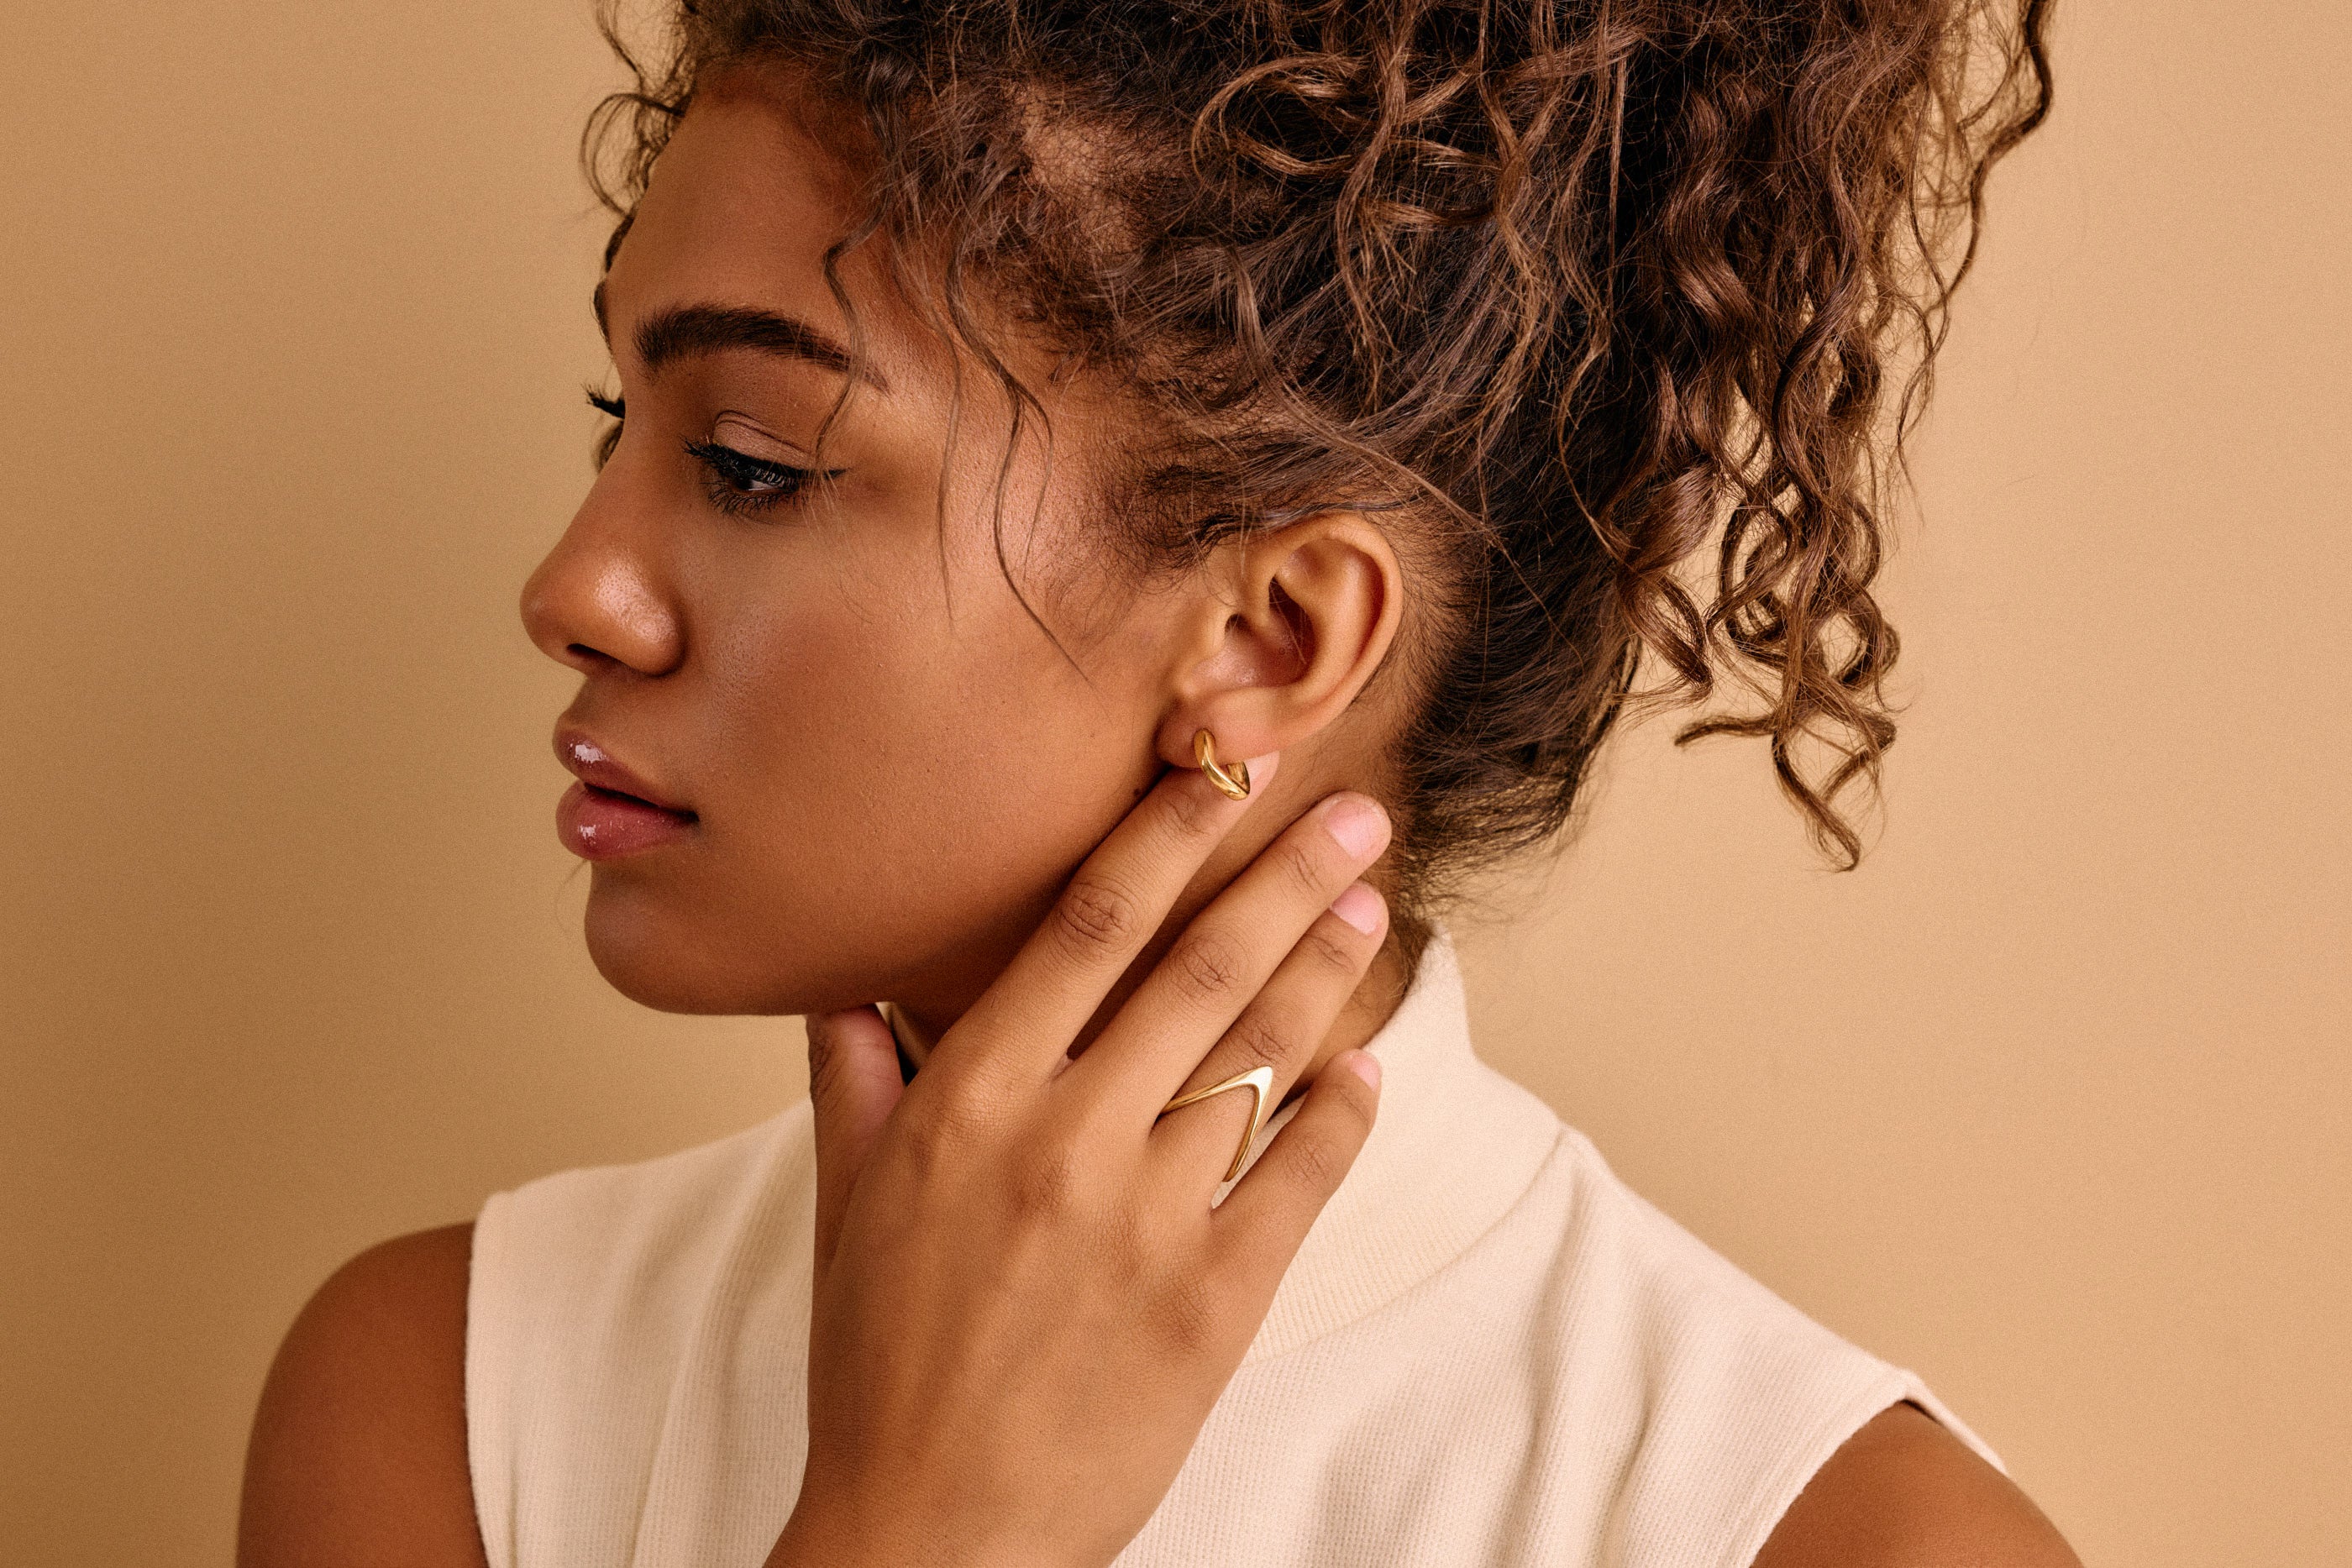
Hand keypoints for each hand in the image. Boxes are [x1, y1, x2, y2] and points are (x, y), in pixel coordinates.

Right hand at [768, 757, 1392, 1567]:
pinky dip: (1343, 1114)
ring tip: (1372, 908)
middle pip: (1201, 969)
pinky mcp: (1214, 1301)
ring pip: (1262, 1059)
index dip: (1170, 834)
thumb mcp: (844, 1214)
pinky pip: (1299, 1177)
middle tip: (1361, 812)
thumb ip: (853, 1086)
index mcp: (967, 1100)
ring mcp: (1147, 1219)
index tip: (1227, 771)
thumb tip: (840, 992)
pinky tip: (1366, 1069)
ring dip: (1328, 973)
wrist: (932, 1534)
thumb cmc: (880, 1370)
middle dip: (1291, 877)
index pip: (1089, 924)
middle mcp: (1063, 1139)